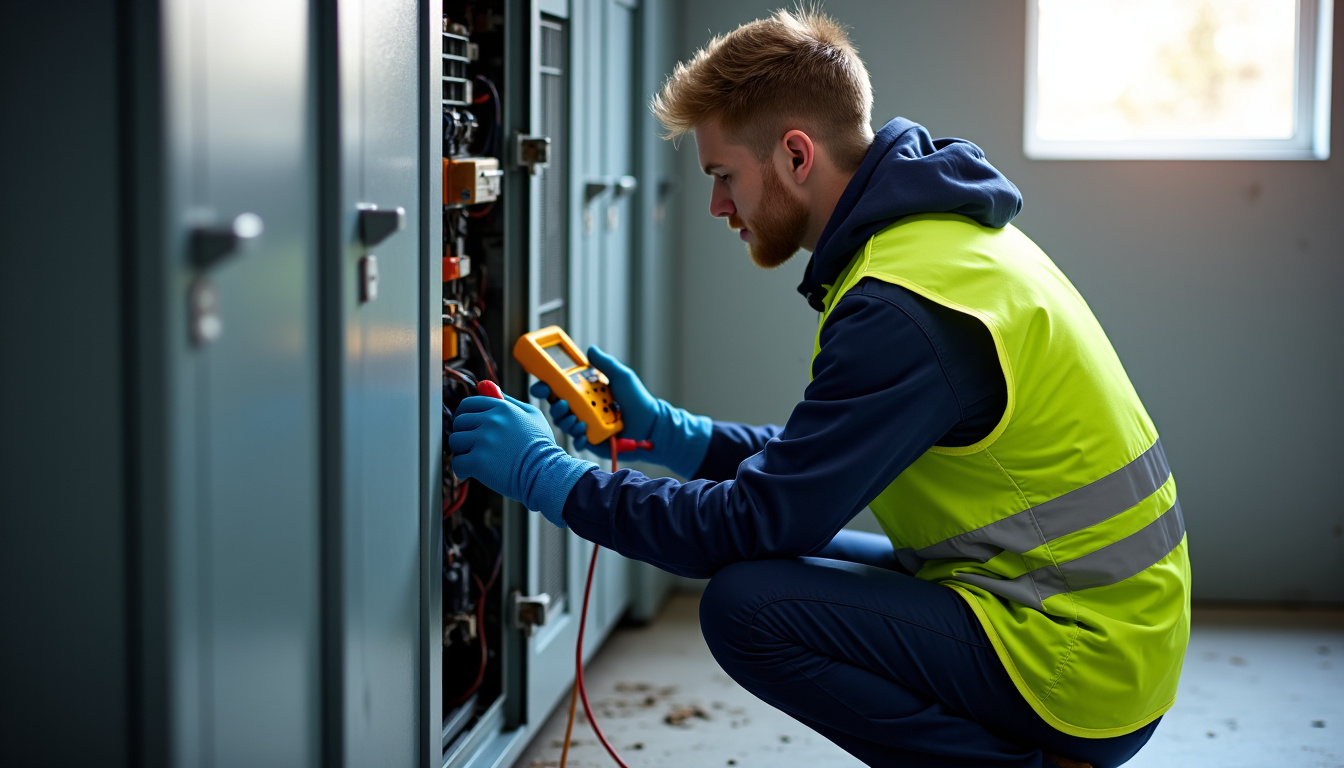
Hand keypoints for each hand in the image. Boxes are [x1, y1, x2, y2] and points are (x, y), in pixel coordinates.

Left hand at [449, 393, 595, 527]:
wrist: (547, 473)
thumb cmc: (542, 447)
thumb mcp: (532, 415)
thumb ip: (509, 401)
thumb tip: (488, 387)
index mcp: (501, 408)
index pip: (468, 405)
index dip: (465, 416)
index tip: (468, 426)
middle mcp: (491, 421)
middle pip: (459, 422)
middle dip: (464, 434)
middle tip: (474, 446)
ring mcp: (483, 441)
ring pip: (455, 441)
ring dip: (462, 451)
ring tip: (476, 458)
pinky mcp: (478, 462)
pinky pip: (457, 462)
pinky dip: (462, 470)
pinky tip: (473, 472)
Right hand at [530, 346, 711, 477]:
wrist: (650, 423)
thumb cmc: (637, 399)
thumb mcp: (621, 376)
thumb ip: (605, 363)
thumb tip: (590, 349)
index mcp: (585, 391)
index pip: (559, 387)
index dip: (545, 385)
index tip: (540, 385)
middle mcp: (582, 407)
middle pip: (556, 407)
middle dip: (554, 406)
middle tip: (562, 404)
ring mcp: (585, 424)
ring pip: (564, 424)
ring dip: (566, 422)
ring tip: (578, 420)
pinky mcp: (591, 440)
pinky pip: (577, 441)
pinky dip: (577, 437)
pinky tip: (585, 431)